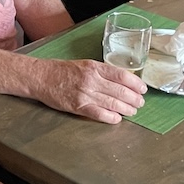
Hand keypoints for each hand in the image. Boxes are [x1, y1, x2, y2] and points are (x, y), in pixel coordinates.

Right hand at [29, 58, 145, 123]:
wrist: (40, 77)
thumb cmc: (61, 70)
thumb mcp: (84, 64)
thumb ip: (101, 72)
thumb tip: (121, 82)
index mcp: (94, 67)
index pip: (122, 75)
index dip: (136, 84)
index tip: (142, 89)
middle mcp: (91, 80)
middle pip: (121, 91)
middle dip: (135, 99)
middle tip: (140, 103)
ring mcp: (85, 94)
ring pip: (113, 104)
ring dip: (126, 109)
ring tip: (132, 111)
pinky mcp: (78, 106)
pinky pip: (100, 114)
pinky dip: (111, 118)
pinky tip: (117, 118)